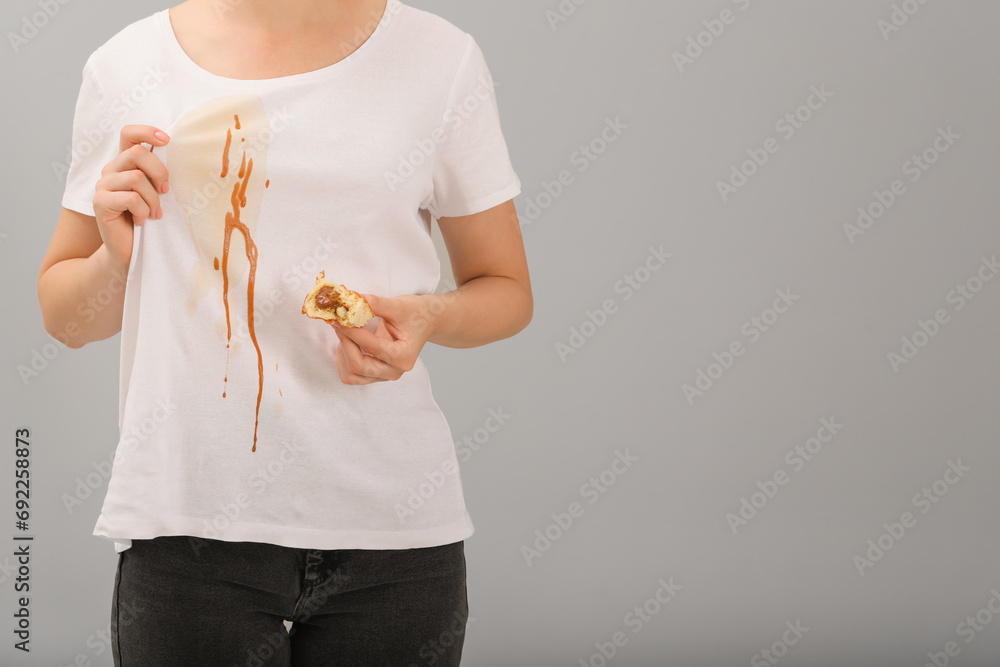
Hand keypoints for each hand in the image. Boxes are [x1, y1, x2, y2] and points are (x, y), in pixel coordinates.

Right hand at [92, 125, 170, 267]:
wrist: (129, 249)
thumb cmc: (147, 219)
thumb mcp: (156, 192)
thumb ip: (157, 173)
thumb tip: (172, 153)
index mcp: (124, 164)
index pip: (129, 134)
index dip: (147, 132)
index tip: (167, 141)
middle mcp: (110, 170)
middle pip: (137, 154)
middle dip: (159, 173)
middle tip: (165, 193)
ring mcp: (102, 185)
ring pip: (135, 178)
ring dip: (152, 199)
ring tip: (154, 213)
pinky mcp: (99, 202)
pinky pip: (130, 198)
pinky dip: (142, 211)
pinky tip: (141, 221)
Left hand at [330, 293, 441, 384]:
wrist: (426, 321)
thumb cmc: (416, 313)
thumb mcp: (398, 305)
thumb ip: (374, 304)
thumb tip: (350, 300)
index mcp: (403, 356)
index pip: (371, 347)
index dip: (351, 331)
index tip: (339, 317)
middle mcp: (394, 371)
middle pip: (358, 366)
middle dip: (345, 342)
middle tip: (339, 322)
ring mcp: (384, 375)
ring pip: (351, 374)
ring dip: (342, 354)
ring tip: (345, 333)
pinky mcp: (376, 375)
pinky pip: (351, 376)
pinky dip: (343, 361)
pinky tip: (347, 343)